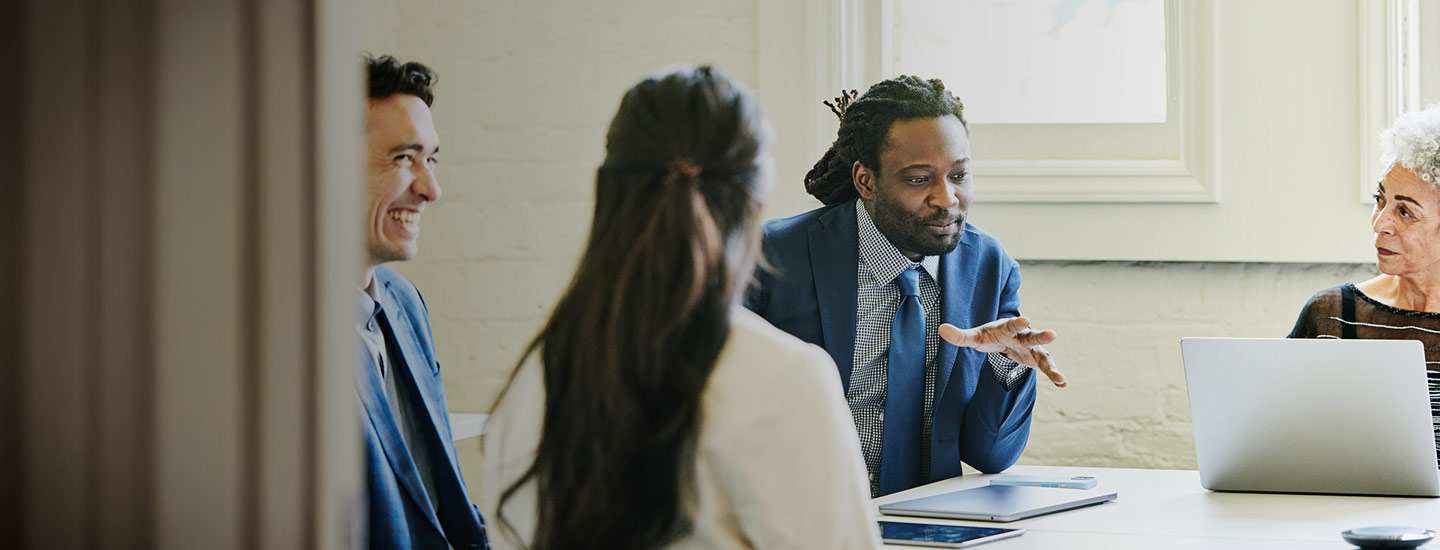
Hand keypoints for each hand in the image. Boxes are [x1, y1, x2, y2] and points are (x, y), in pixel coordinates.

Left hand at [938, 317, 1066, 387]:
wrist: (1005, 338)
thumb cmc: (990, 336)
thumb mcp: (975, 337)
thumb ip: (960, 335)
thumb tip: (941, 329)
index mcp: (1007, 329)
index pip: (1011, 325)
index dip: (1017, 323)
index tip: (1024, 319)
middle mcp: (1022, 337)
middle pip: (1032, 335)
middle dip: (1041, 335)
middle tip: (1052, 334)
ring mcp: (1032, 349)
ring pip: (1043, 355)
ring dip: (1051, 365)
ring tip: (1059, 377)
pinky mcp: (1036, 360)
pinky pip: (1046, 367)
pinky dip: (1054, 375)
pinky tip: (1063, 383)